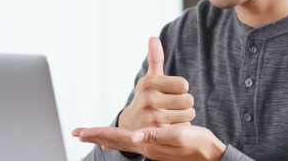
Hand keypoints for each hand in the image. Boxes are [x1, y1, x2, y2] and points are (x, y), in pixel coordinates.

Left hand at [72, 124, 226, 160]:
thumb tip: (136, 135)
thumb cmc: (197, 145)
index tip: (78, 131)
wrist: (210, 155)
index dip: (97, 133)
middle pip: (115, 141)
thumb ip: (157, 136)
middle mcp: (146, 147)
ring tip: (92, 135)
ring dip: (106, 137)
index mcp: (148, 144)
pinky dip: (120, 140)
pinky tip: (118, 140)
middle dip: (96, 136)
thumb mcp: (179, 137)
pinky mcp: (156, 146)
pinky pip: (132, 142)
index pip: (117, 138)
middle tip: (77, 133)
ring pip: (122, 142)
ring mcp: (151, 148)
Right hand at [117, 37, 194, 130]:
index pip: (183, 84)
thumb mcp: (149, 80)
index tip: (171, 93)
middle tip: (172, 106)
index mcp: (149, 83)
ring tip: (171, 116)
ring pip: (188, 114)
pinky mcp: (158, 133)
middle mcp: (149, 99)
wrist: (130, 127)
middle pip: (188, 100)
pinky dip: (180, 127)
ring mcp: (153, 117)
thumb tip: (153, 38)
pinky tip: (169, 127)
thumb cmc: (146, 98)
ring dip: (184, 116)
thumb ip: (155, 59)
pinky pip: (183, 127)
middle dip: (184, 103)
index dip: (180, 89)